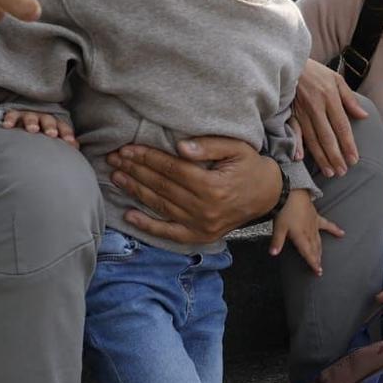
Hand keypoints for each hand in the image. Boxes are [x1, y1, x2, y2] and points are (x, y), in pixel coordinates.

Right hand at [0, 109, 77, 146]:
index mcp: (54, 124)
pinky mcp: (14, 115)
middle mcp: (42, 118)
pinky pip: (12, 115)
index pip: (62, 127)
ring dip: (32, 122)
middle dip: (50, 126)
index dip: (66, 134)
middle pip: (48, 120)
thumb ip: (64, 143)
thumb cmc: (43, 135)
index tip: (70, 142)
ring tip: (33, 129)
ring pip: (31, 117)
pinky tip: (8, 126)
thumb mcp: (54, 138)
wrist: (27, 121)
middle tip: (52, 134)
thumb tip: (75, 147)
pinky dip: (10, 120)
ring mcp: (28, 116)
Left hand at [107, 138, 280, 244]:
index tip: (128, 148)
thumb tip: (180, 147)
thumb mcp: (237, 148)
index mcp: (213, 185)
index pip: (171, 169)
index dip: (147, 158)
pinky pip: (168, 232)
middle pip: (161, 186)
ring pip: (160, 206)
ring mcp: (201, 225)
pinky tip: (128, 215)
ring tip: (116, 177)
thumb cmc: (250, 167)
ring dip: (135, 191)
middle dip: (135, 170)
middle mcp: (204, 208)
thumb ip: (209, 146)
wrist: (268, 195)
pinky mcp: (199, 235)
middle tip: (114, 159)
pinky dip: (147, 225)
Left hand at [269, 189, 341, 275]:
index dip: (313, 263)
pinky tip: (342, 233)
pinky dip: (334, 230)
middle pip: (314, 249)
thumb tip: (273, 253)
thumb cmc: (285, 209)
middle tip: (320, 269)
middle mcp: (309, 232)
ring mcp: (314, 224)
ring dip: (321, 250)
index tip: (318, 272)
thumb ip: (277, 242)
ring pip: (319, 240)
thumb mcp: (278, 227)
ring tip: (323, 258)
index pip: (308, 253)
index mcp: (301, 236)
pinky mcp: (316, 216)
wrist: (292, 193)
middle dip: (317, 259)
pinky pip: (327, 225)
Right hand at [290, 59, 366, 178]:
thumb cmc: (315, 71)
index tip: (354, 159)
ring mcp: (301, 110)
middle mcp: (316, 106)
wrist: (289, 61)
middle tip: (342, 172)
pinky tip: (299, 158)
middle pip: (327, 136)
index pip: (342, 126)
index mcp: (330, 97)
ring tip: (329, 171)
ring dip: (320, 157)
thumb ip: (349, 99)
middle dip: (336, 156)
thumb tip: (364, 116)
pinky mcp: (289, 112)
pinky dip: (296, 144)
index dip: (348, 144)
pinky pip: (293, 130)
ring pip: (312, 138)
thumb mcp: (336, 79)